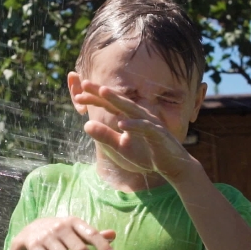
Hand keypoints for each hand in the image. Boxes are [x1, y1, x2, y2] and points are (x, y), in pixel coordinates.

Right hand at [11, 216, 115, 249]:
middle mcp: (60, 228)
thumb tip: (113, 235)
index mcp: (73, 222)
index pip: (90, 233)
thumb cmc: (60, 231)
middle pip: (79, 248)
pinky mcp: (34, 246)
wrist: (30, 230)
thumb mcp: (75, 229)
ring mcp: (46, 237)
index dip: (101, 245)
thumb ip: (92, 234)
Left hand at [74, 80, 193, 178]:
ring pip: (131, 108)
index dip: (93, 99)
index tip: (77, 97)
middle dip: (101, 91)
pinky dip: (134, 125)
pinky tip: (121, 123)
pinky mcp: (159, 134)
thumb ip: (105, 135)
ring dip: (117, 100)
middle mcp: (139, 116)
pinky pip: (145, 128)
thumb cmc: (147, 153)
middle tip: (84, 83)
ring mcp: (150, 123)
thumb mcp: (121, 146)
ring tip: (102, 92)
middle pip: (117, 101)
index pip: (109, 105)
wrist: (173, 166)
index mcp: (129, 117)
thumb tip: (85, 125)